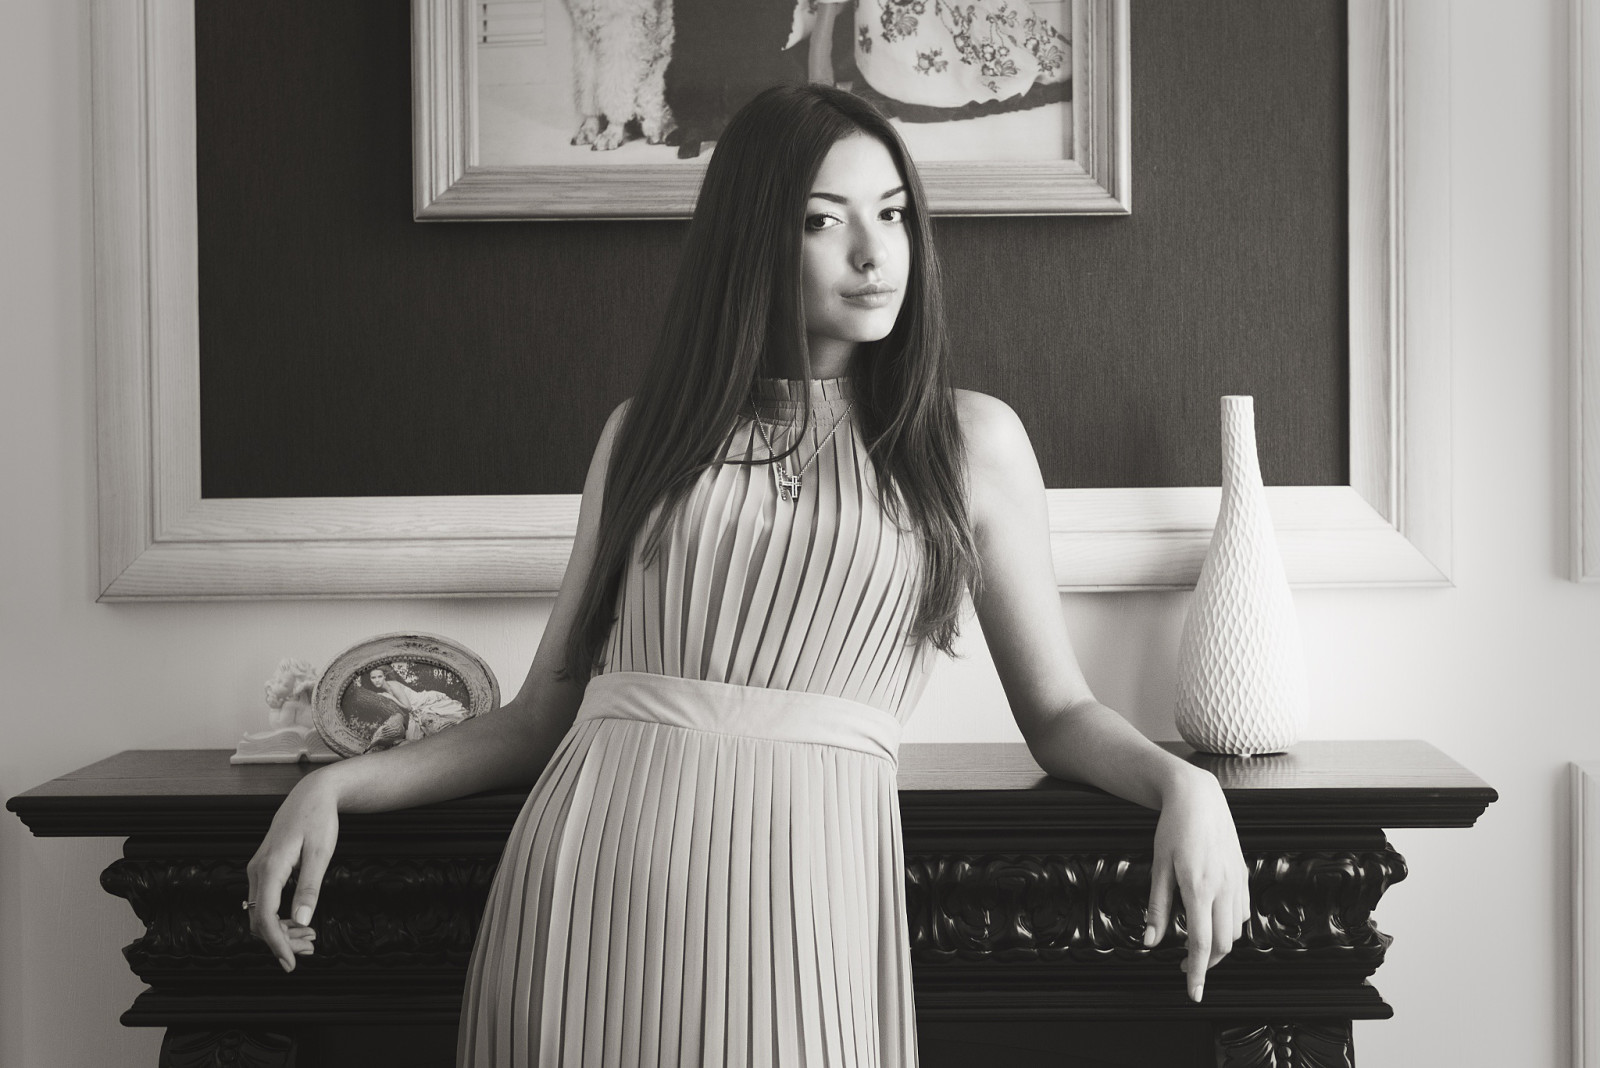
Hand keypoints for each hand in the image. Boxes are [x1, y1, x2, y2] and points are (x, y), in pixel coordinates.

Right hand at [245, 774, 339, 971]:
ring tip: (309, 940)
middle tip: (308, 951)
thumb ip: (309, 887)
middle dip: (281, 940)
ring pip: (261, 912)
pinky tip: (299, 922)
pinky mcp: (265, 870)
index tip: (290, 961)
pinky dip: (280, 916)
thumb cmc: (318, 819)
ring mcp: (258, 870)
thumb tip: (301, 921)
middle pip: (260, 919)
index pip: (265, 916)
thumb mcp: (321, 853)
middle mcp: (258, 871)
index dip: (276, 943)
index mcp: (270, 868)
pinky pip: (265, 901)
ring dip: (281, 931)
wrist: (312, 794)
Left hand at [1142, 770, 1249, 1001]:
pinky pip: (1241, 912)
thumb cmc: (1173, 829)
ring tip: (1197, 946)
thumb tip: (1151, 942)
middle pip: (1224, 944)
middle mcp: (1224, 888)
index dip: (1198, 973)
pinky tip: (1213, 921)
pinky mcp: (1243, 875)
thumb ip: (1157, 906)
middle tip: (1186, 967)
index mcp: (1198, 888)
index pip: (1202, 944)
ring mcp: (1237, 881)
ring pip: (1235, 930)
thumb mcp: (1158, 866)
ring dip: (1220, 945)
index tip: (1194, 993)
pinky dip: (1229, 926)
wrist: (1198, 798)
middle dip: (1208, 963)